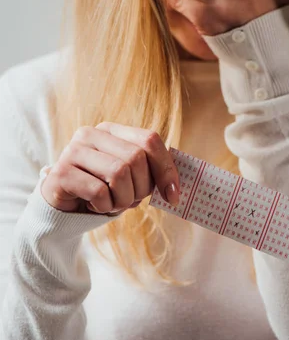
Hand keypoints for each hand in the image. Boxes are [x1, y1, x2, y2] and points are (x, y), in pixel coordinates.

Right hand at [40, 123, 179, 214]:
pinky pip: (99, 192)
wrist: (63, 209)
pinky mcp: (61, 172)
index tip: (173, 196)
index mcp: (112, 130)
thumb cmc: (102, 191)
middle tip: (133, 201)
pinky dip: (104, 206)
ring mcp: (74, 151)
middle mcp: (91, 134)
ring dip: (123, 199)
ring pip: (119, 173)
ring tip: (113, 204)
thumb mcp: (130, 179)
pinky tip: (95, 206)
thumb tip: (175, 188)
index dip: (166, 168)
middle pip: (136, 158)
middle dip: (142, 188)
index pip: (149, 139)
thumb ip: (150, 172)